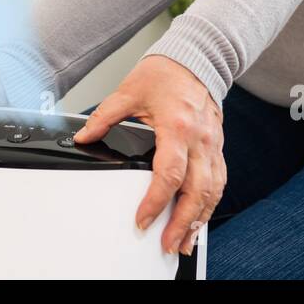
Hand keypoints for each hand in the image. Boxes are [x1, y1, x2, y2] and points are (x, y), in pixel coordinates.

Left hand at [73, 55, 224, 255]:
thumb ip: (104, 117)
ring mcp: (213, 145)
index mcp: (177, 127)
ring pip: (212, 191)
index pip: (169, 174)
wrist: (197, 58)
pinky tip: (200, 219)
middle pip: (196, 191)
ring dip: (200, 220)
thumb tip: (83, 137)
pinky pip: (219, 181)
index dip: (156, 201)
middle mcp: (200, 140)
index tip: (142, 219)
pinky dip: (210, 204)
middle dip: (183, 223)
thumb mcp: (128, 90)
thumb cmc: (166, 73)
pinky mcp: (218, 147)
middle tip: (168, 245)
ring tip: (185, 242)